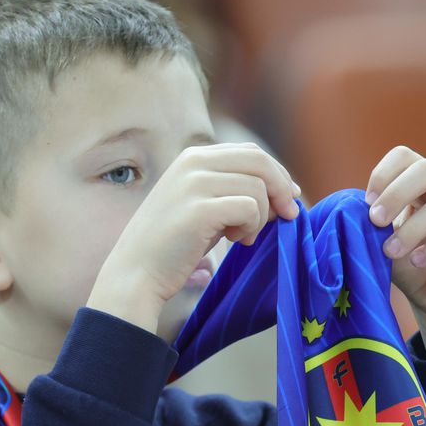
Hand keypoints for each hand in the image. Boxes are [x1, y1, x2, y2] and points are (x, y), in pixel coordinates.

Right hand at [88, 143, 300, 332]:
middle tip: (287, 216)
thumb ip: (232, 190)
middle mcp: (193, 163)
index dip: (277, 174)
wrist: (136, 273)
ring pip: (258, 188)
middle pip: (259, 162)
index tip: (288, 198)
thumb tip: (283, 190)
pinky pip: (250, 208)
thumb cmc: (173, 245)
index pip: (250, 152)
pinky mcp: (199, 209)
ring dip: (261, 217)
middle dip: (281, 189)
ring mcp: (194, 184)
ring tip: (242, 237)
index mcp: (193, 157)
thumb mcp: (201, 205)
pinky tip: (235, 240)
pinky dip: (251, 227)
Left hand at [365, 146, 425, 358]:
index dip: (383, 174)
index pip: (407, 156)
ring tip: (391, 252)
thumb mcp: (385, 241)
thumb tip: (356, 210)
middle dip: (396, 193)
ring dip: (413, 229)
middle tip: (375, 221)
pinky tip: (418, 260)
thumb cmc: (411, 266)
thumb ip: (376, 223)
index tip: (365, 203)